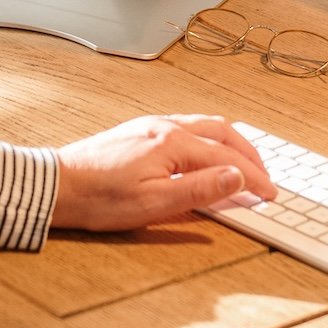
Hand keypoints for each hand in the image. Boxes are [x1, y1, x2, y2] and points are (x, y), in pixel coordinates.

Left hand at [50, 115, 278, 232]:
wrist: (58, 186)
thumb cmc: (100, 199)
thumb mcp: (155, 204)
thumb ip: (200, 189)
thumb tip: (238, 177)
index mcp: (173, 143)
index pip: (227, 158)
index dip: (253, 178)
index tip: (270, 193)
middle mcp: (165, 126)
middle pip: (222, 131)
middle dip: (248, 153)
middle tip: (264, 176)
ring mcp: (151, 125)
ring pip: (205, 124)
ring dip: (230, 142)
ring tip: (243, 162)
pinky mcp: (139, 130)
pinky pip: (187, 125)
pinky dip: (209, 137)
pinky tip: (206, 151)